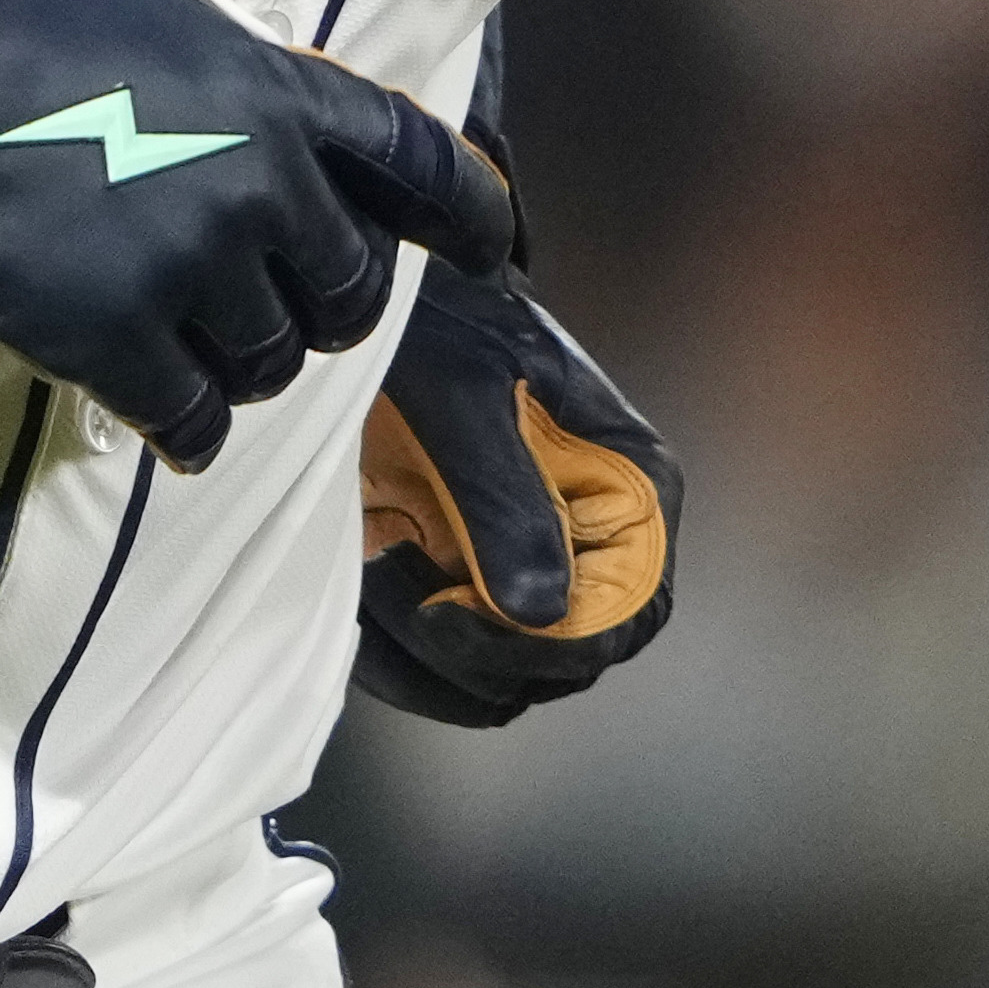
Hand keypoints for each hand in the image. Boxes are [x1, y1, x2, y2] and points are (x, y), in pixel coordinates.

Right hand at [0, 0, 515, 469]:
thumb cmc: (42, 36)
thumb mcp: (183, 28)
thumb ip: (263, 95)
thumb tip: (314, 162)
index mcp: (284, 98)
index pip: (419, 164)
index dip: (468, 214)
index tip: (492, 252)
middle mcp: (261, 184)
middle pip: (349, 294)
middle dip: (327, 310)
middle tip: (288, 311)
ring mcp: (192, 265)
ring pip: (273, 363)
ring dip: (249, 365)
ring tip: (203, 346)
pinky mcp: (117, 336)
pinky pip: (193, 418)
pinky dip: (192, 432)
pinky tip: (176, 426)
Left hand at [350, 259, 680, 725]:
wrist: (382, 303)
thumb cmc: (443, 319)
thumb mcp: (466, 393)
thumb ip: (504, 499)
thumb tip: (543, 610)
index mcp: (629, 488)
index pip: (631, 613)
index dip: (551, 644)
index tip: (451, 619)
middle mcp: (590, 543)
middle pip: (561, 663)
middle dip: (468, 647)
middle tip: (392, 566)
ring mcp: (525, 572)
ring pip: (495, 683)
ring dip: (420, 656)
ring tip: (372, 559)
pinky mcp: (463, 588)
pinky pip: (439, 670)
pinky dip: (389, 655)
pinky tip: (357, 582)